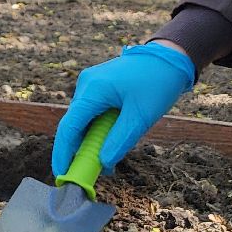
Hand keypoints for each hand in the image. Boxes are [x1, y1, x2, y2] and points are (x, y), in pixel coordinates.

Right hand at [52, 42, 195, 174]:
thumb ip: (120, 140)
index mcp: (92, 90)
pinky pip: (92, 112)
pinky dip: (98, 129)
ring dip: (91, 140)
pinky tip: (109, 141)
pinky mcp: (98, 86)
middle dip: (78, 150)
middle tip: (88, 173)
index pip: (69, 127)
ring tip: (105, 160)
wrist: (169, 57)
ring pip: (83, 119)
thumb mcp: (141, 116)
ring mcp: (91, 84)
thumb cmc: (157, 83)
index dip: (63, 152)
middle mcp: (86, 85)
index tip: (62, 174)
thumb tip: (103, 163)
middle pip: (74, 124)